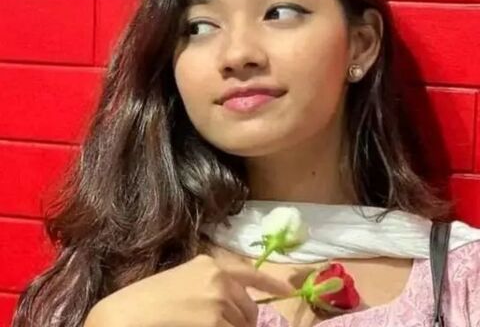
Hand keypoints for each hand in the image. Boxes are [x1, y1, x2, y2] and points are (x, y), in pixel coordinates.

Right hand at [85, 253, 292, 326]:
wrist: (124, 315)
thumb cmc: (147, 300)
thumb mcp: (183, 282)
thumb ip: (212, 287)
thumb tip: (235, 303)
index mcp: (210, 264)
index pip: (250, 272)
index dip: (271, 284)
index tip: (287, 292)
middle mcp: (219, 279)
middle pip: (249, 309)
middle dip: (243, 322)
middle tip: (223, 326)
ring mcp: (218, 302)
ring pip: (243, 325)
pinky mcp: (213, 323)